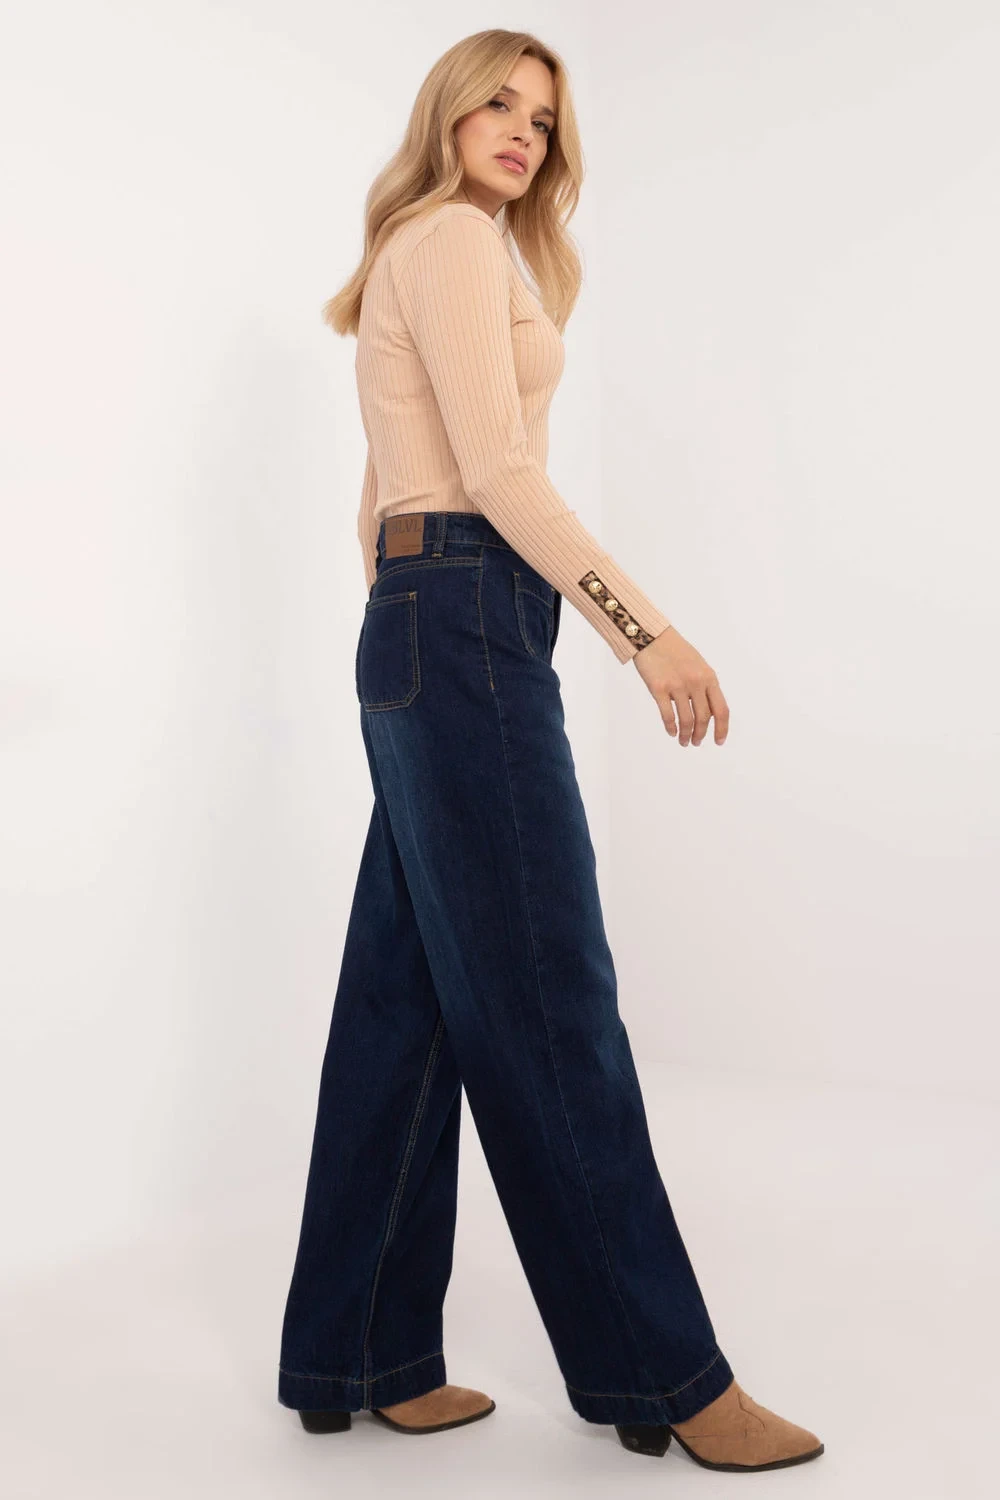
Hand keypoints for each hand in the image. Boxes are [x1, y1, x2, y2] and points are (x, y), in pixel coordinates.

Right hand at [631, 626, 728, 745]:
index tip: (719, 741)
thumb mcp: (699, 665)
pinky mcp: (659, 688)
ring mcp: (677, 686)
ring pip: (686, 720)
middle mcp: (695, 683)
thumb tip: (708, 712)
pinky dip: (671, 728)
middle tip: (697, 742)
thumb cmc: (676, 651)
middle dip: (701, 735)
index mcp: (709, 677)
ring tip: (684, 742)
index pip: (721, 709)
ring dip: (686, 735)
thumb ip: (705, 686)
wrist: (652, 636)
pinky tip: (672, 732)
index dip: (722, 729)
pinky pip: (667, 715)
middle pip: (703, 718)